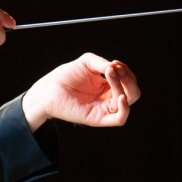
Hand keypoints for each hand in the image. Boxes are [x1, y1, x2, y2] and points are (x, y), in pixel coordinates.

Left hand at [21, 53, 139, 130]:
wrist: (49, 88)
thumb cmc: (66, 76)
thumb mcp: (87, 62)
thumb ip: (102, 63)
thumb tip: (115, 69)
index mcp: (108, 87)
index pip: (129, 82)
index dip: (126, 71)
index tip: (114, 62)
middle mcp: (108, 99)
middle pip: (133, 92)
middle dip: (128, 78)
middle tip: (115, 68)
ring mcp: (104, 109)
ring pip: (126, 101)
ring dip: (121, 85)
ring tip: (110, 73)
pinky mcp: (97, 118)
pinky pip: (119, 119)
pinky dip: (125, 109)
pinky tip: (121, 96)